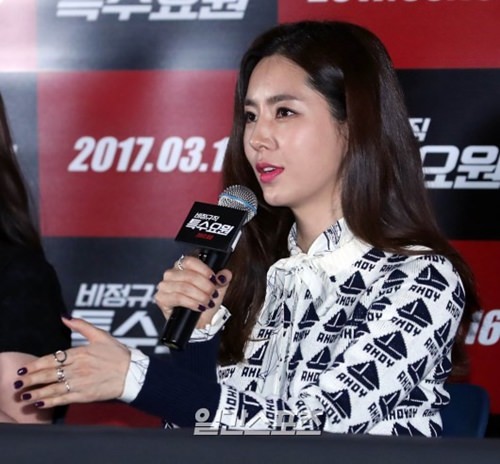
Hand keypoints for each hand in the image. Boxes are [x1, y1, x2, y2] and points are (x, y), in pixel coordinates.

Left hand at [13, 317, 130, 408]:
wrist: (132, 373)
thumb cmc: (117, 353)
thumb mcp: (101, 335)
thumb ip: (81, 325)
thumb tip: (65, 316)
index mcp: (80, 353)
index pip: (52, 359)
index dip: (36, 365)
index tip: (24, 369)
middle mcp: (78, 368)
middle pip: (49, 374)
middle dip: (31, 380)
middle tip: (18, 384)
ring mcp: (80, 383)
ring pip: (53, 388)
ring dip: (36, 393)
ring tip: (24, 396)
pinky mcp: (85, 395)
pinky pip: (63, 399)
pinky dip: (50, 402)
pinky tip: (40, 403)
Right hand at [155, 254, 231, 327]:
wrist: (200, 322)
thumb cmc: (205, 302)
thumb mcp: (217, 289)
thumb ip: (222, 279)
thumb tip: (226, 274)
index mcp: (183, 266)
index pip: (190, 261)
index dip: (204, 270)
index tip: (214, 279)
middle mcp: (171, 274)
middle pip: (188, 275)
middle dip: (205, 286)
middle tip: (213, 294)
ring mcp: (164, 286)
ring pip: (184, 287)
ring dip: (199, 296)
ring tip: (207, 302)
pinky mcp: (161, 298)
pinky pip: (177, 297)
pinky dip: (192, 302)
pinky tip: (199, 307)